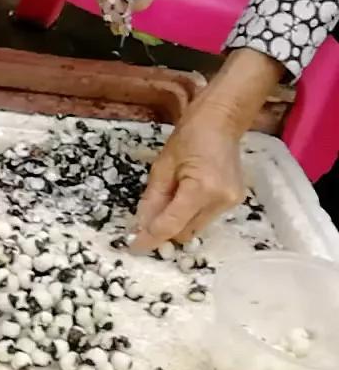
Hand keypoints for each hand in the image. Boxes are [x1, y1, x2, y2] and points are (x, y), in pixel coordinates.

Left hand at [132, 111, 243, 248]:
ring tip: (171, 198)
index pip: (172, 225)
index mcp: (202, 188)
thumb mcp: (161, 168)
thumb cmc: (189, 137)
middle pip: (184, 232)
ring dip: (177, 223)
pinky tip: (185, 197)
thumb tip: (141, 227)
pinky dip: (189, 215)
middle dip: (163, 230)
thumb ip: (151, 200)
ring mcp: (231, 202)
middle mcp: (221, 200)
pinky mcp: (235, 201)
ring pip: (195, 228)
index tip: (133, 248)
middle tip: (147, 217)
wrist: (221, 122)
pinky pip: (204, 219)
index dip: (150, 239)